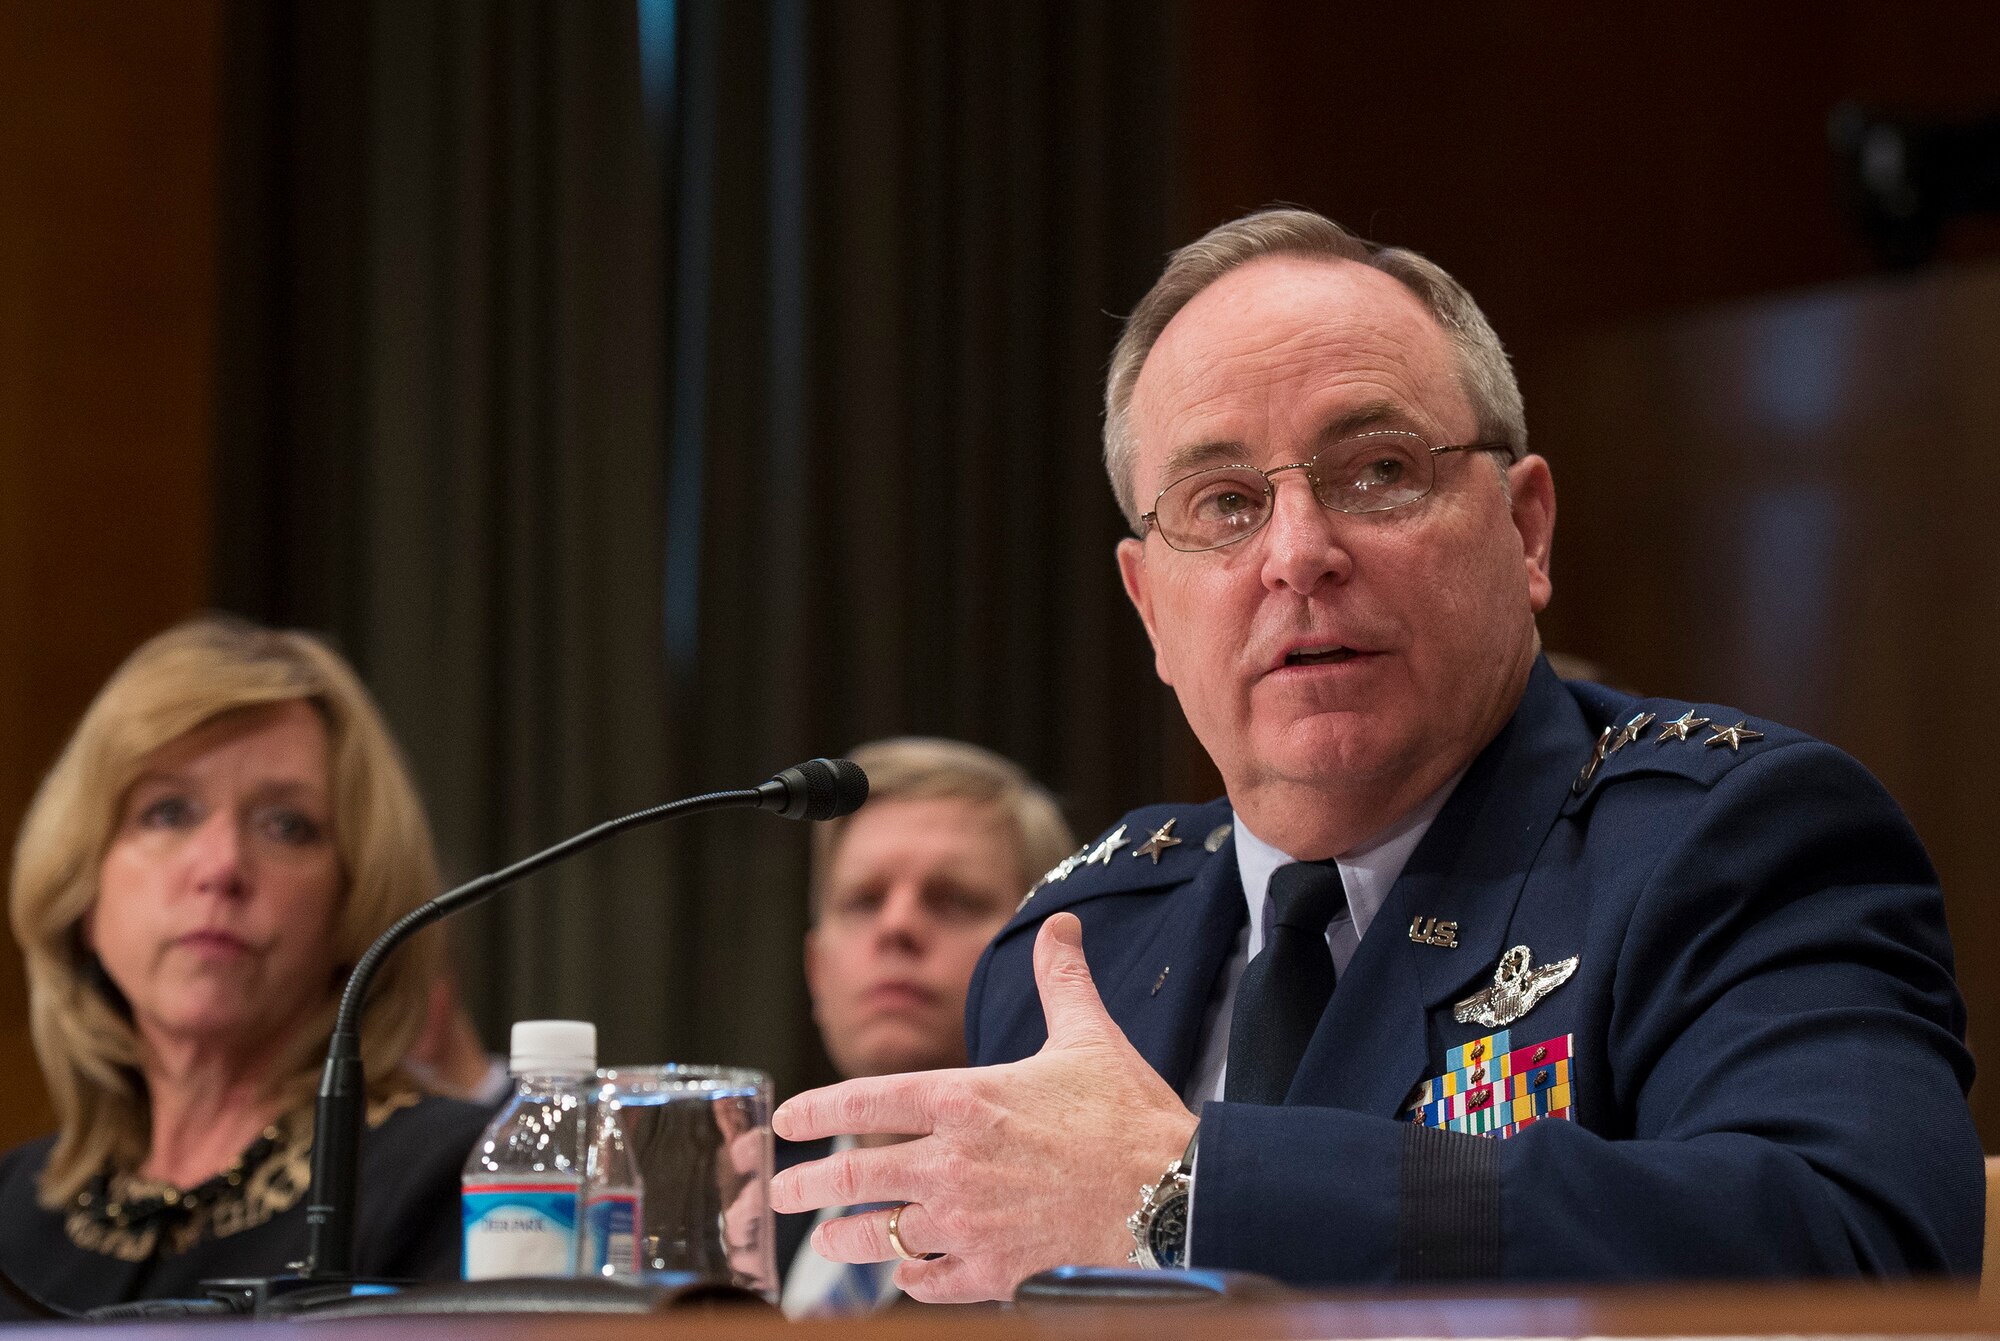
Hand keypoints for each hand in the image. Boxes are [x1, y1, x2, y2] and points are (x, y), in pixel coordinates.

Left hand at [769, 911, 1197, 1302]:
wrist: (1173, 1195)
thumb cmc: (1129, 1116)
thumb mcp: (1089, 1035)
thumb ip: (1061, 980)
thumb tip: (1060, 925)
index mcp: (965, 1100)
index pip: (865, 1099)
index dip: (816, 1111)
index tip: (787, 1122)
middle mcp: (952, 1162)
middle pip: (856, 1176)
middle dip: (808, 1186)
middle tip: (781, 1193)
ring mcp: (969, 1222)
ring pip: (881, 1235)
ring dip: (846, 1239)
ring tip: (827, 1240)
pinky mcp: (994, 1271)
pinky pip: (931, 1281)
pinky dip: (913, 1278)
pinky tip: (908, 1273)